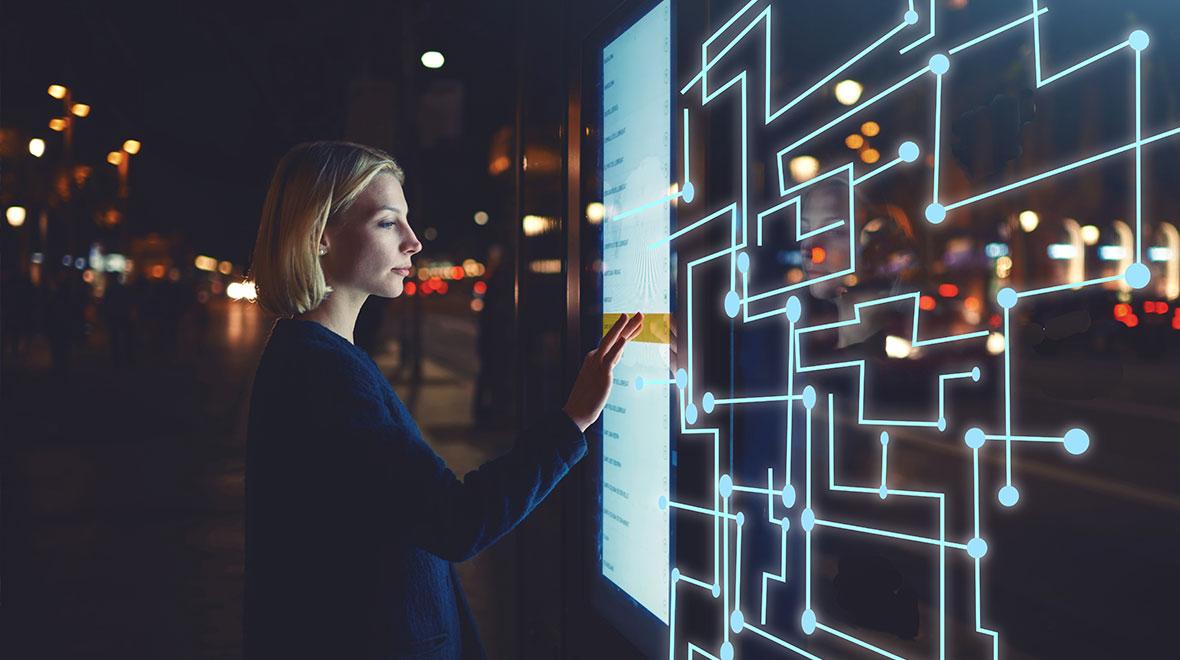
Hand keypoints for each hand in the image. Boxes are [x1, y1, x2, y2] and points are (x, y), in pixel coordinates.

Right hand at [562, 312, 644, 431]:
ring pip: (611, 342)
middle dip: (627, 324)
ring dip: (622, 328)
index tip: (637, 325)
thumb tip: (616, 356)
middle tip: (640, 314)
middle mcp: (594, 357)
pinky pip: (611, 358)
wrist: (576, 411)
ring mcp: (597, 364)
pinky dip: (618, 347)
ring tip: (632, 316)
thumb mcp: (599, 376)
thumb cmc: (587, 398)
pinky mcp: (602, 374)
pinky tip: (624, 339)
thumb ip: (607, 365)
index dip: (627, 332)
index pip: (613, 342)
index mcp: (594, 357)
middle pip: (612, 337)